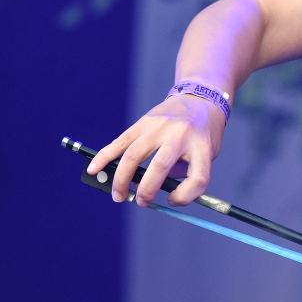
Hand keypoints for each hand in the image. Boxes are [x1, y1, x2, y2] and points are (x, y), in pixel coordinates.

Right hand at [84, 93, 223, 206]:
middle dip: (146, 190)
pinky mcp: (144, 122)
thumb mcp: (207, 152)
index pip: (198, 178)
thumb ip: (183, 172)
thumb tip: (147, 189)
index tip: (173, 200)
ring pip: (134, 155)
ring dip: (121, 179)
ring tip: (118, 195)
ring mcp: (160, 127)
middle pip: (160, 167)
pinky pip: (120, 142)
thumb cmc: (204, 132)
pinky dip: (105, 157)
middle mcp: (181, 135)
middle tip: (140, 202)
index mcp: (202, 146)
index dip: (185, 196)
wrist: (200, 98)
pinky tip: (93, 168)